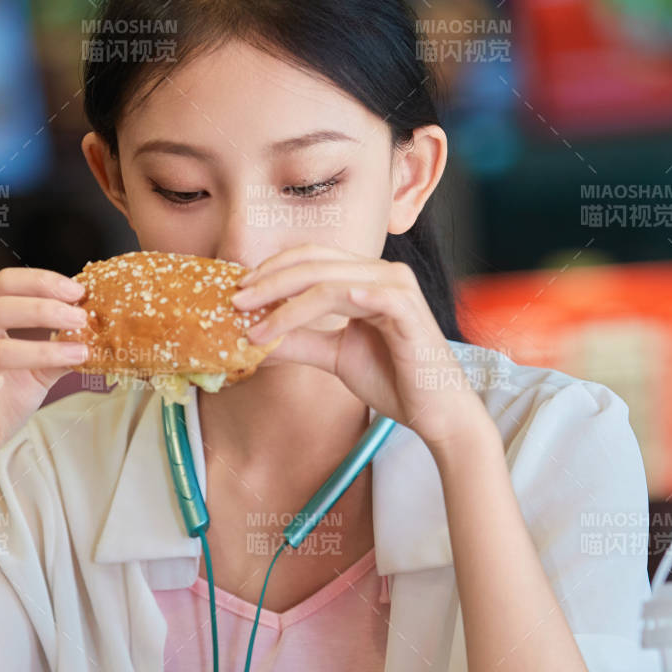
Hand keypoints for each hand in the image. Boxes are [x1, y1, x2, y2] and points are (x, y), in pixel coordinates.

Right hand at [0, 267, 89, 493]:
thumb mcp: (35, 374)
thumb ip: (57, 350)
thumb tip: (96, 333)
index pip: (4, 284)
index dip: (41, 283)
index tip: (79, 292)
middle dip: (45, 309)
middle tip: (82, 318)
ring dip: (39, 350)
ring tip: (76, 353)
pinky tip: (2, 385)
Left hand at [231, 244, 485, 449]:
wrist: (436, 412)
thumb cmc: (393, 380)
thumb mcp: (334, 356)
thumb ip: (299, 341)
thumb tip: (253, 338)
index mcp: (366, 277)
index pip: (311, 259)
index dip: (272, 270)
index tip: (238, 293)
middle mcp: (382, 273)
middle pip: (314, 262)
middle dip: (269, 281)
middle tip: (236, 301)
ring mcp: (396, 286)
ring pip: (328, 279)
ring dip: (284, 301)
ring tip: (255, 325)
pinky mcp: (405, 307)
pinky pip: (355, 296)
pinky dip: (318, 306)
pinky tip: (289, 318)